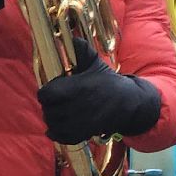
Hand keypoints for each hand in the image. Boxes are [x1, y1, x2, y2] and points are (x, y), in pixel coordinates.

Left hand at [36, 38, 161, 144]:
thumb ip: (81, 50)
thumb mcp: (95, 64)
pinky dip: (57, 134)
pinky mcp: (84, 134)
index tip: (54, 89)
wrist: (128, 103)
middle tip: (56, 101)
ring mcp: (80, 123)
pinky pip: (62, 138)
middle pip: (48, 111)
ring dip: (53, 119)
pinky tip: (58, 126)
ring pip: (53, 125)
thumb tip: (71, 37)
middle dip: (50, 106)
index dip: (47, 92)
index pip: (46, 94)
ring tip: (58, 112)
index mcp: (78, 88)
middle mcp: (77, 107)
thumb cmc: (108, 82)